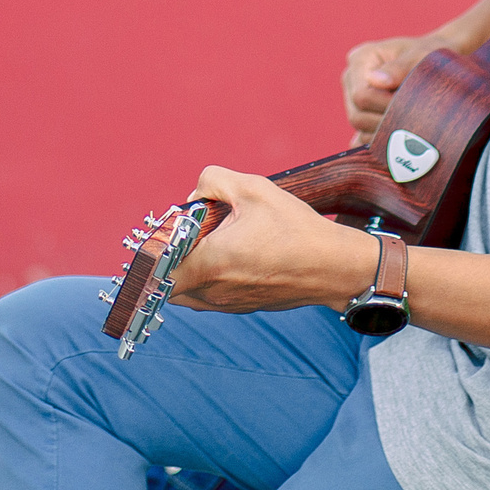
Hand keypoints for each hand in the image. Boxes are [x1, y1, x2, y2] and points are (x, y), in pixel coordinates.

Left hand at [164, 166, 380, 314]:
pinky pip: (209, 295)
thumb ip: (212, 181)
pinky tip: (232, 254)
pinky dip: (209, 277)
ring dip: (189, 268)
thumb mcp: (253, 188)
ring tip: (214, 241)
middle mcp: (213, 292)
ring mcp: (227, 305)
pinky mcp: (242, 308)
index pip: (156, 269)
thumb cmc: (295, 229)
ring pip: (186, 290)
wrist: (335, 268)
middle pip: (167, 280)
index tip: (168, 229)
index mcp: (210, 264)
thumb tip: (193, 196)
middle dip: (171, 254)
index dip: (154, 248)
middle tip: (192, 231)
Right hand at [342, 34, 438, 138]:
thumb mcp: (419, 56)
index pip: (361, 95)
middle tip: (412, 123)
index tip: (410, 109)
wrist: (433, 62)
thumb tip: (375, 80)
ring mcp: (353, 95)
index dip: (384, 107)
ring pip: (360, 127)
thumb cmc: (427, 56)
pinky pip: (363, 133)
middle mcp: (351, 77)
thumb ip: (399, 67)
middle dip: (384, 122)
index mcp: (361, 58)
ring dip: (384, 131)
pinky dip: (380, 140)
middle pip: (356, 115)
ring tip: (409, 127)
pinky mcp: (362, 112)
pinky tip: (397, 142)